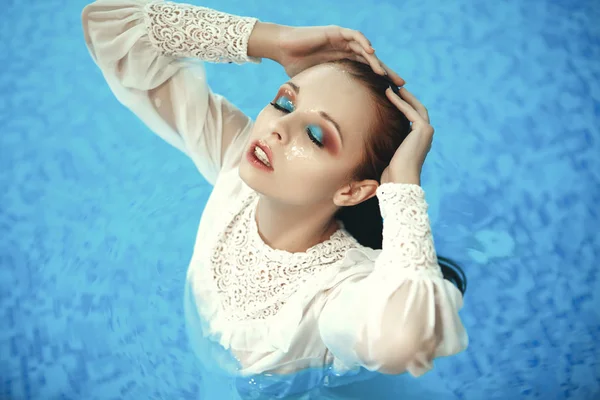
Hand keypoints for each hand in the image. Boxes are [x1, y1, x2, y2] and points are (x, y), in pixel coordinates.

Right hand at [275, 25, 404, 84]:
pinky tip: (371, 52)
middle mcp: (346, 50)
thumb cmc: (294, 66)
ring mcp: (342, 40)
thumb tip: (323, 123)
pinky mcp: (336, 32)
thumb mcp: (314, 85)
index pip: (367, 72)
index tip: (393, 95)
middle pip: (372, 61)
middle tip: (401, 85)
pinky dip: (363, 43)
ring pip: (365, 50)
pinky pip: (354, 36)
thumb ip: (323, 96)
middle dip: (386, 73)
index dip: (380, 82)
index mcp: (344, 62)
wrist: (282, 48)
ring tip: (385, 74)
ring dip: (376, 61)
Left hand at [380, 88, 433, 185]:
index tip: (394, 97)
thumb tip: (377, 136)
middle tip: (394, 87)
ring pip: (415, 107)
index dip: (405, 106)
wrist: (401, 180)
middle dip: (407, 97)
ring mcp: (427, 131)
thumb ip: (391, 142)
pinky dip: (399, 101)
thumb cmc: (393, 172)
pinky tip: (389, 94)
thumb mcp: (392, 153)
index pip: (414, 118)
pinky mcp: (423, 129)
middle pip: (418, 109)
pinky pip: (409, 111)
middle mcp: (427, 134)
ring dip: (403, 96)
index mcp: (421, 140)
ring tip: (391, 86)